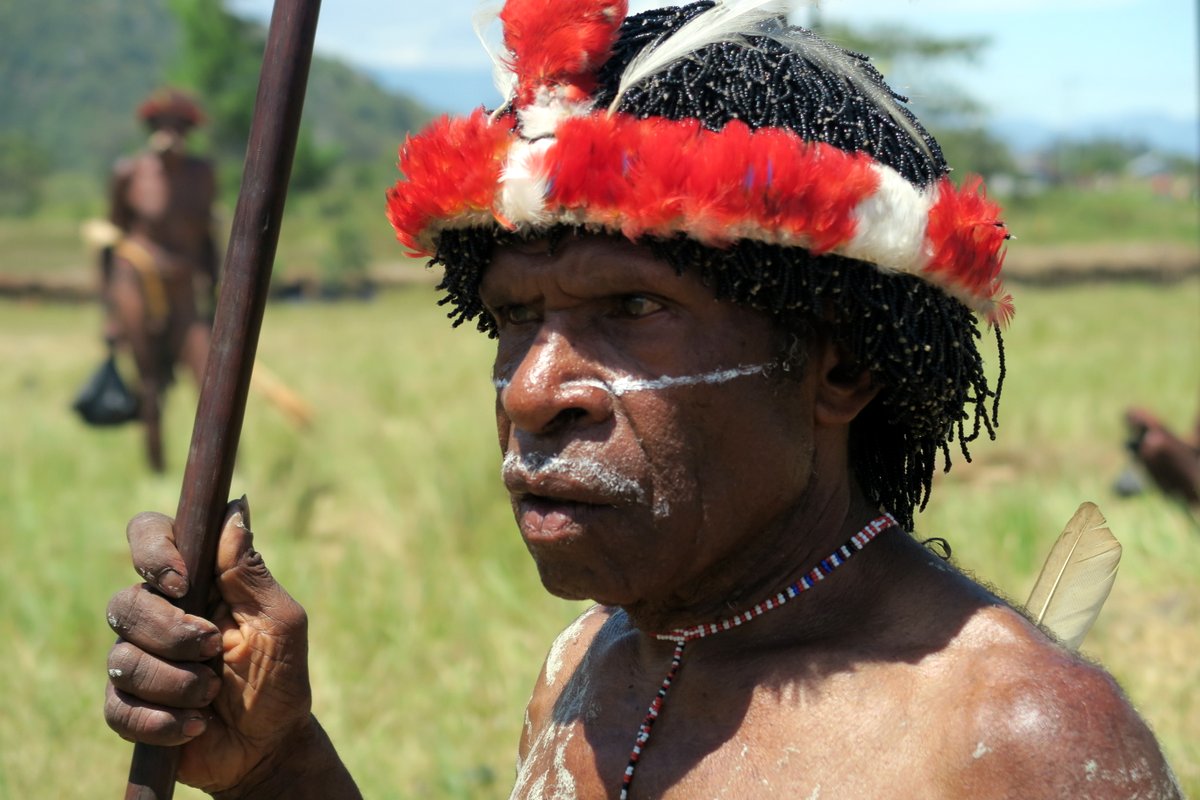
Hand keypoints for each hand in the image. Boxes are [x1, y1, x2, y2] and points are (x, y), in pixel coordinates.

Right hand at [105, 498, 312, 793]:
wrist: (269, 745)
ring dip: (176, 681)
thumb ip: (250, 572)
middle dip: (173, 633)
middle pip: (126, 602)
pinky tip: (195, 725)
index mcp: (195, 582)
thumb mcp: (279, 622)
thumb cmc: (279, 677)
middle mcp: (158, 613)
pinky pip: (118, 707)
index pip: (150, 535)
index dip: (152, 549)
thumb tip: (235, 507)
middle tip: (215, 648)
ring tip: (212, 693)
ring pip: (121, 657)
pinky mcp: (127, 705)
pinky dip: (162, 719)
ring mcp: (138, 659)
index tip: (179, 580)